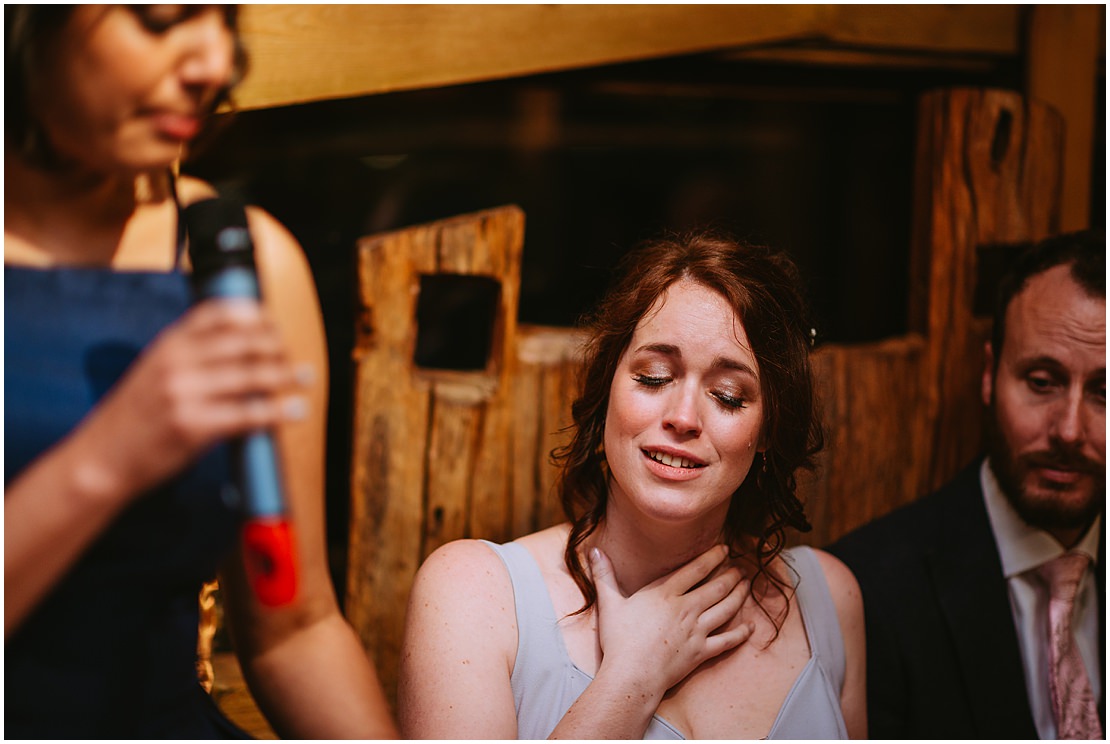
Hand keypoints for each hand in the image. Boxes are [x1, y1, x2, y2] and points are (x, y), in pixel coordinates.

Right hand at [75, 297, 308, 500]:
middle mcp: (176, 362)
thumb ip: (189, 354)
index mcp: (167, 344)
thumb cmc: (134, 417)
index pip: (217, 314)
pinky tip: (296, 409)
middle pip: (243, 342)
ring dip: (285, 375)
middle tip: (292, 355)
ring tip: (305, 376)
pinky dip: (278, 411)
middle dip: (276, 346)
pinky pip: (248, 414)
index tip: (274, 322)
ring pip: (251, 376)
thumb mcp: (153, 370)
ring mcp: (184, 393)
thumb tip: (242, 344)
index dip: (253, 315)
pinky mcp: (194, 426)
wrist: (101, 459)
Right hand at [589, 544, 752, 697]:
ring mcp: (696, 631)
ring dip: (739, 596)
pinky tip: (750, 627)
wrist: (632, 674)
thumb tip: (594, 551)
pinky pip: (726, 641)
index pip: (695, 569)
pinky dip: (740, 634)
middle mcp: (685, 609)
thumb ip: (604, 575)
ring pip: (725, 609)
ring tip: (747, 586)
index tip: (724, 549)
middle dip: (731, 575)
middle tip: (741, 568)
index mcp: (665, 594)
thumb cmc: (619, 640)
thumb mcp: (609, 604)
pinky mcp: (701, 652)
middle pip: (715, 587)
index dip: (712, 557)